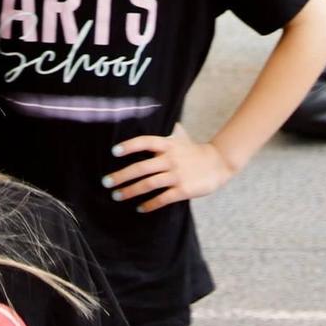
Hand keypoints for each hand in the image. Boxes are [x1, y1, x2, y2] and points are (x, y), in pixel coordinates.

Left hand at [104, 125, 231, 211]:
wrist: (218, 163)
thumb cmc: (195, 150)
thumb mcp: (181, 137)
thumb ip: (168, 132)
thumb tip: (157, 117)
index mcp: (167, 144)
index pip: (145, 142)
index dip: (129, 146)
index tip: (113, 152)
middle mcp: (169, 159)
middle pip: (141, 167)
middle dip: (121, 176)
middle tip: (106, 182)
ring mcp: (176, 175)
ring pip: (148, 184)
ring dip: (130, 191)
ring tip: (117, 196)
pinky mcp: (182, 190)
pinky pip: (162, 198)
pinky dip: (149, 204)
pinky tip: (140, 208)